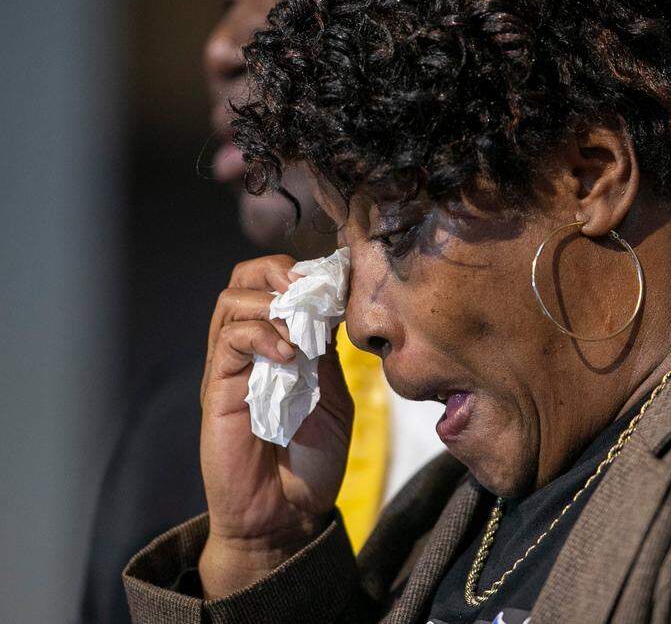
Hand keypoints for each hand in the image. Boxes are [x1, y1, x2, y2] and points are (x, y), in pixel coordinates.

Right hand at [197, 254, 353, 597]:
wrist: (287, 516)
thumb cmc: (312, 461)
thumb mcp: (333, 397)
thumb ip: (328, 355)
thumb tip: (335, 307)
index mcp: (281, 345)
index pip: (276, 285)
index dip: (304, 273)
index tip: (337, 279)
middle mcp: (251, 349)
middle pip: (245, 280)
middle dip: (278, 271)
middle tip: (309, 288)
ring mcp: (231, 368)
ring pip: (232, 301)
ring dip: (271, 302)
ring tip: (301, 326)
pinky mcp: (218, 390)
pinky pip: (228, 341)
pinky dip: (259, 335)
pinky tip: (287, 354)